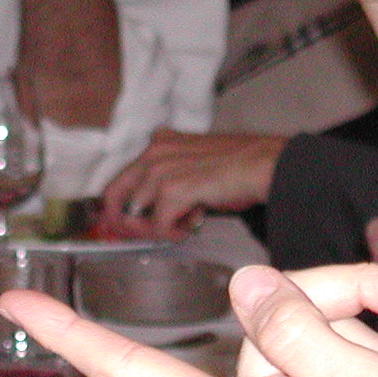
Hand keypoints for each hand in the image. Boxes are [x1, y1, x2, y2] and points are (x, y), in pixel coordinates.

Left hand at [99, 130, 283, 236]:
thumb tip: (154, 210)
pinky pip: (158, 224)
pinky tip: (191, 225)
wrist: (262, 164)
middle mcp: (154, 153)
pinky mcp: (173, 190)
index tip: (118, 224)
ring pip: (136, 214)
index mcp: (159, 143)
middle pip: (116, 197)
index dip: (116, 207)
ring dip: (157, 228)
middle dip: (126, 223)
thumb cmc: (237, 166)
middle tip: (145, 233)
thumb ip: (171, 181)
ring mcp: (161, 170)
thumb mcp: (194, 164)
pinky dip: (172, 232)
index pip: (120, 179)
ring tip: (184, 225)